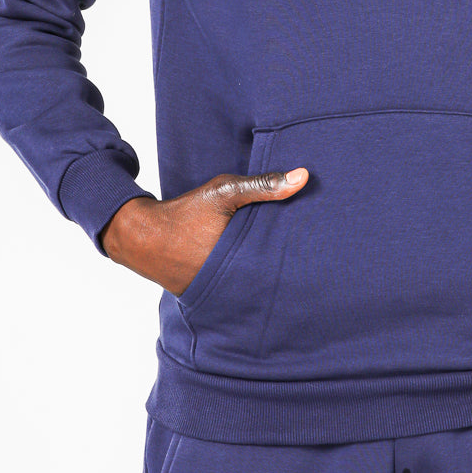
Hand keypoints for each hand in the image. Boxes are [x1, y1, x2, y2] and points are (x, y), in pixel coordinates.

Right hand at [100, 167, 308, 294]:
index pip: (287, 263)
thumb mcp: (224, 192)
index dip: (306, 256)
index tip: (326, 248)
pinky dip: (255, 280)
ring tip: (303, 269)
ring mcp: (226, 293)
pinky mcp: (217, 296)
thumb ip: (263, 185)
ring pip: (262, 285)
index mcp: (244, 260)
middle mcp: (237, 283)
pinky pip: (244, 289)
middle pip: (278, 277)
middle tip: (321, 258)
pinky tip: (268, 272)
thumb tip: (304, 176)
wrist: (145, 239)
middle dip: (295, 268)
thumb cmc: (187, 212)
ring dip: (275, 275)